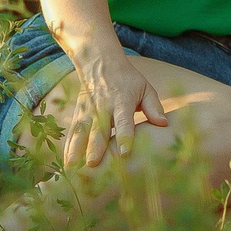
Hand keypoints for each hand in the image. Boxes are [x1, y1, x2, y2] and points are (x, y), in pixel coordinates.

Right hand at [57, 29, 167, 166]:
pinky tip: (66, 162)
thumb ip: (154, 107)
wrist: (100, 62)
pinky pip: (72, 131)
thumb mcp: (145, 88)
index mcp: (122, 101)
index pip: (124, 121)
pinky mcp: (78, 113)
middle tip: (93, 164)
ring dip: (76, 149)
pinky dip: (68, 146)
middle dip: (95, 147)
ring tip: (72, 167)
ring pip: (81, 131)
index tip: (124, 153)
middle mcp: (103, 107)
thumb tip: (164, 124)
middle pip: (99, 129)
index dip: (124, 136)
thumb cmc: (128, 80)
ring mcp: (88, 110)